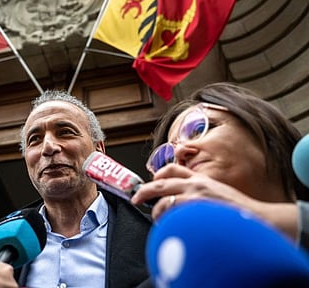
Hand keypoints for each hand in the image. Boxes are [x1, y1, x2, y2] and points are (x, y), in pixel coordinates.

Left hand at [131, 164, 298, 241]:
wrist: (259, 219)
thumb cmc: (240, 212)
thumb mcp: (218, 194)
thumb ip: (201, 194)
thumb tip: (184, 204)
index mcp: (201, 179)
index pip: (174, 168)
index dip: (159, 174)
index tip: (152, 179)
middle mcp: (195, 183)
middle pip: (161, 182)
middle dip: (144, 191)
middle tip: (136, 198)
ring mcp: (195, 195)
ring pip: (163, 201)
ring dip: (156, 212)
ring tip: (158, 220)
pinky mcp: (195, 208)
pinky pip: (172, 213)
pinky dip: (167, 220)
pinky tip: (169, 226)